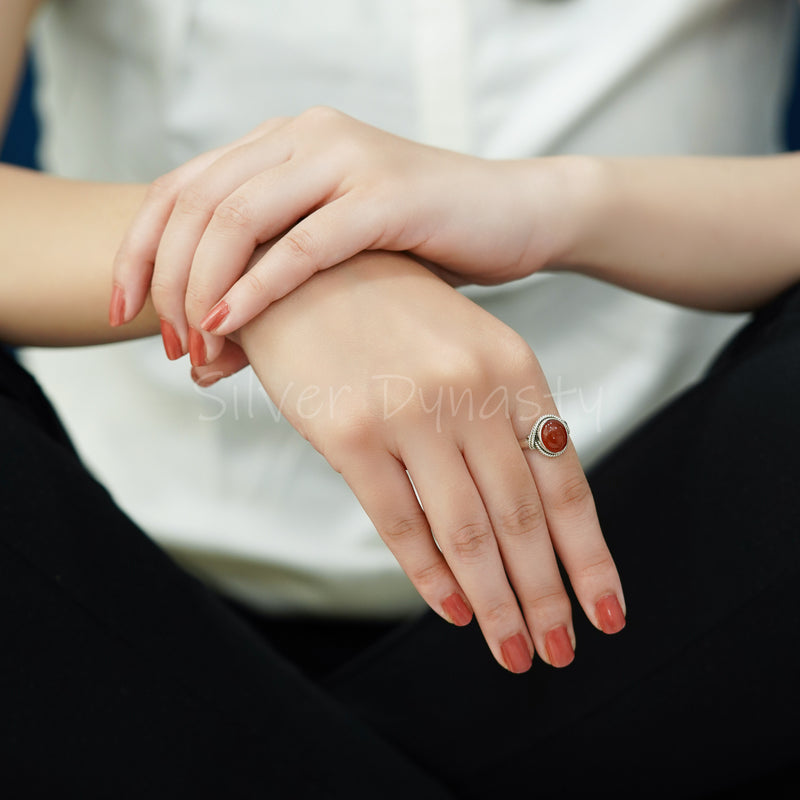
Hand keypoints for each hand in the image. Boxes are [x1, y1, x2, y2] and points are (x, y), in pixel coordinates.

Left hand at [111, 107, 584, 364]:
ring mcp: (345, 159)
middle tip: (167, 345)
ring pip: (237, 216)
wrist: (517, 216)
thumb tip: (208, 351)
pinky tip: (228, 325)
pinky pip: (301, 243)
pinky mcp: (385, 194)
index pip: (180, 188)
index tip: (124, 312)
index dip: (140, 251)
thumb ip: (270, 284)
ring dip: (201, 288)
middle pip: (195, 201)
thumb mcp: (334, 257)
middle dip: (164, 279)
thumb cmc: (424, 246)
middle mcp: (306, 135)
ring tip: (194, 347)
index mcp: (284, 142)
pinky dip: (257, 287)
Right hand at [200, 252, 624, 672]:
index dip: (588, 557)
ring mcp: (411, 412)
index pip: (565, 482)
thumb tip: (526, 512)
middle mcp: (470, 392)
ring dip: (496, 603)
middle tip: (559, 651)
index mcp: (513, 368)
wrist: (302, 266)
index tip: (605, 612)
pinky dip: (431, 577)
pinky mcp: (351, 433)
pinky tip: (453, 611)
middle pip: (523, 519)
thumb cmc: (390, 313)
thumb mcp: (466, 347)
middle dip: (547, 596)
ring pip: (468, 532)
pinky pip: (401, 523)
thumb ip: (499, 420)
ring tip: (514, 651)